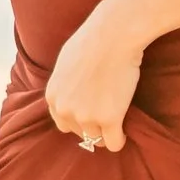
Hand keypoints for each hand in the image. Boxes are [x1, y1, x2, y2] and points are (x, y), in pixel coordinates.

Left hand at [45, 0, 147, 152]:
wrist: (113, 35)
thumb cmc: (93, 40)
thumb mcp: (66, 63)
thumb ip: (65, 84)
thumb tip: (73, 95)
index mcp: (53, 96)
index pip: (62, 123)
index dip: (78, 120)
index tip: (92, 114)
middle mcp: (66, 109)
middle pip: (79, 133)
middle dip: (92, 127)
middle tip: (107, 116)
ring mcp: (87, 116)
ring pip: (97, 140)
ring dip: (106, 134)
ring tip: (117, 123)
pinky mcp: (109, 119)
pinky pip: (114, 144)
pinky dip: (120, 140)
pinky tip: (125, 132)